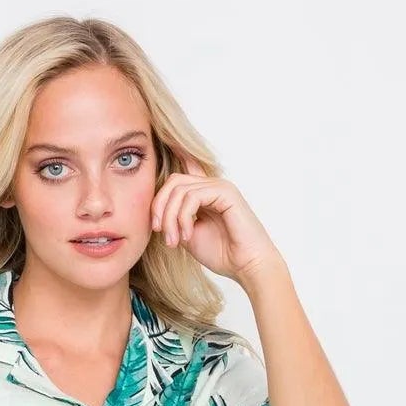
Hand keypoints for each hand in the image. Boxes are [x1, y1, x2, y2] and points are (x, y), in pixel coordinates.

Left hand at [150, 153, 283, 282]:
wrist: (247, 266)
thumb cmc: (223, 254)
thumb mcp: (188, 235)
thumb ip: (175, 218)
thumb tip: (158, 211)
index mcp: (205, 193)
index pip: (187, 165)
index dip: (174, 151)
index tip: (163, 140)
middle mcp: (213, 186)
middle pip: (173, 181)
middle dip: (159, 206)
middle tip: (158, 231)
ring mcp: (220, 186)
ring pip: (179, 190)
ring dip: (170, 218)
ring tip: (174, 241)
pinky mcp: (226, 192)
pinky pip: (192, 196)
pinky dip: (183, 218)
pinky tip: (187, 235)